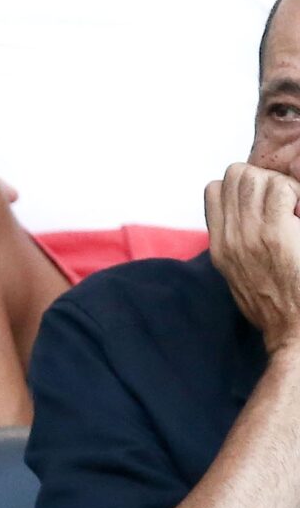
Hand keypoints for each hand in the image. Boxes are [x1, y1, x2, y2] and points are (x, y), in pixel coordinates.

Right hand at [207, 163, 299, 353]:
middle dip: (263, 179)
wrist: (295, 331)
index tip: (264, 203)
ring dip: (281, 184)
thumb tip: (245, 226)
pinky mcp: (275, 233)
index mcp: (220, 245)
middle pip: (235, 175)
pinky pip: (280, 189)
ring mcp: (250, 233)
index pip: (215, 190)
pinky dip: (295, 193)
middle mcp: (229, 236)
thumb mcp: (240, 277)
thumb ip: (237, 248)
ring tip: (295, 207)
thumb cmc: (276, 309)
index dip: (242, 187)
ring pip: (255, 176)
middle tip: (285, 202)